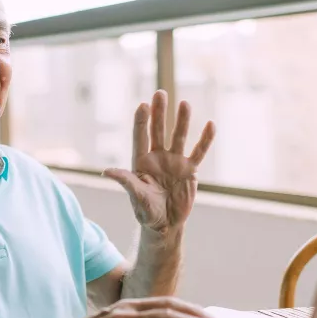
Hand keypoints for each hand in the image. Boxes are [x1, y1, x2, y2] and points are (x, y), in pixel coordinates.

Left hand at [104, 90, 215, 232]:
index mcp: (141, 162)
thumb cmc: (146, 211)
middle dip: (159, 112)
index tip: (143, 105)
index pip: (140, 137)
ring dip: (182, 121)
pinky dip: (205, 140)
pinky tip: (210, 125)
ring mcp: (174, 162)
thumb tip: (106, 171)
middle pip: (158, 130)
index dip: (141, 121)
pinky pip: (198, 152)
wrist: (165, 225)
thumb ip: (125, 182)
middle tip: (160, 93)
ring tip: (185, 104)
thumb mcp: (136, 196)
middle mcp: (157, 157)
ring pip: (179, 137)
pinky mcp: (189, 170)